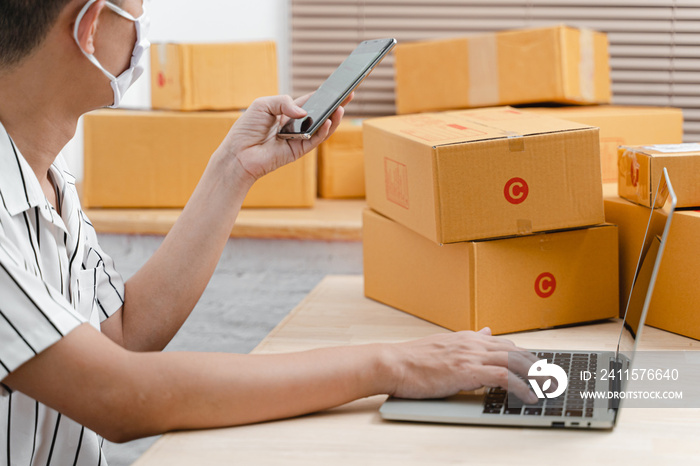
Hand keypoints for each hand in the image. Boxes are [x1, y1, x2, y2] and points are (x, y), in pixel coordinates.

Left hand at [222, 93, 352, 181]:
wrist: (238, 153)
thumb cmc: (247, 128)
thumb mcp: (264, 105)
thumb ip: (284, 102)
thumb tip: (304, 112)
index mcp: (286, 112)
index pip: (310, 102)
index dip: (323, 95)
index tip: (338, 87)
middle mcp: (295, 125)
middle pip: (320, 114)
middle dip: (335, 105)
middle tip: (349, 94)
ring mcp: (298, 139)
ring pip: (321, 128)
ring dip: (333, 119)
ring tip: (341, 108)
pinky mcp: (298, 151)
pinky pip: (315, 141)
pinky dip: (323, 132)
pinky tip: (328, 122)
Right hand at [384, 328, 539, 403]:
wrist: (393, 363)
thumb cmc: (412, 360)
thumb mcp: (443, 345)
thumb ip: (466, 341)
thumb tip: (486, 332)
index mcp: (466, 338)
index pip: (504, 344)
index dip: (524, 356)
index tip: (538, 367)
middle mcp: (472, 342)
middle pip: (516, 351)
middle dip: (538, 365)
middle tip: (552, 378)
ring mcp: (471, 355)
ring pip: (515, 361)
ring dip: (537, 376)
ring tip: (550, 388)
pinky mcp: (468, 370)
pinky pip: (504, 377)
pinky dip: (521, 387)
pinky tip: (529, 397)